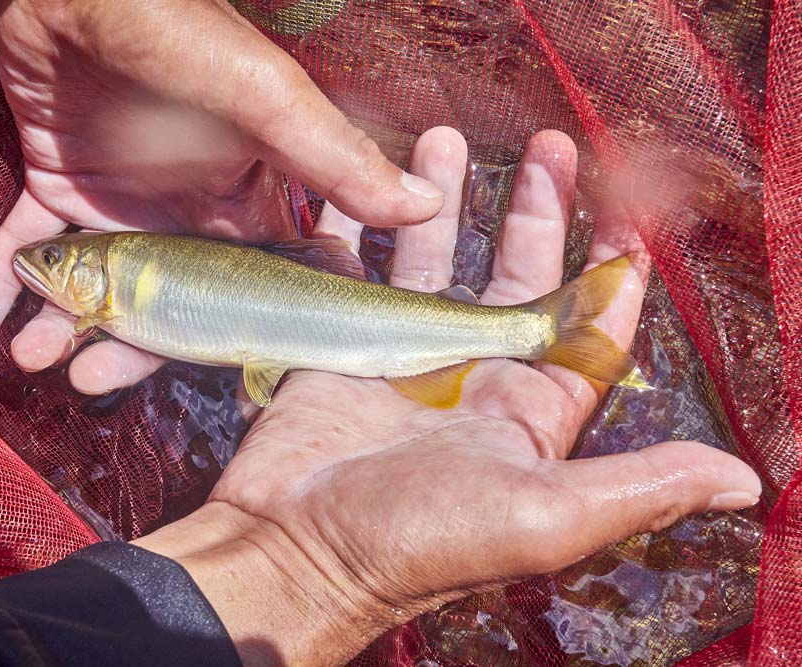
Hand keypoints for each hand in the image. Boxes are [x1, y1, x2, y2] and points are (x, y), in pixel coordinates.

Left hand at [0, 0, 444, 392]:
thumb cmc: (179, 35)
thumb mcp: (263, 98)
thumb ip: (331, 157)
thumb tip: (425, 204)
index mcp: (244, 204)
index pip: (246, 289)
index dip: (225, 336)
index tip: (208, 378)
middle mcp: (184, 216)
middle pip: (161, 306)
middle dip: (125, 348)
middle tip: (86, 378)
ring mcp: (120, 208)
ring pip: (95, 290)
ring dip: (59, 329)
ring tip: (30, 359)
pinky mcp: (58, 191)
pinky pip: (28, 250)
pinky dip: (1, 289)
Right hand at [134, 127, 760, 665]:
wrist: (299, 547)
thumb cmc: (421, 543)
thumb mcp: (545, 517)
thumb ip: (641, 486)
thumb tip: (743, 483)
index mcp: (530, 411)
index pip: (588, 326)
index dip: (613, 270)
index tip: (626, 214)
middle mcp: (474, 376)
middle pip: (515, 277)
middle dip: (535, 212)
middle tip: (547, 148)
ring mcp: (407, 356)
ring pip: (434, 261)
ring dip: (442, 203)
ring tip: (442, 141)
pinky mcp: (345, 345)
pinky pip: (355, 272)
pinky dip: (354, 232)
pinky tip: (357, 190)